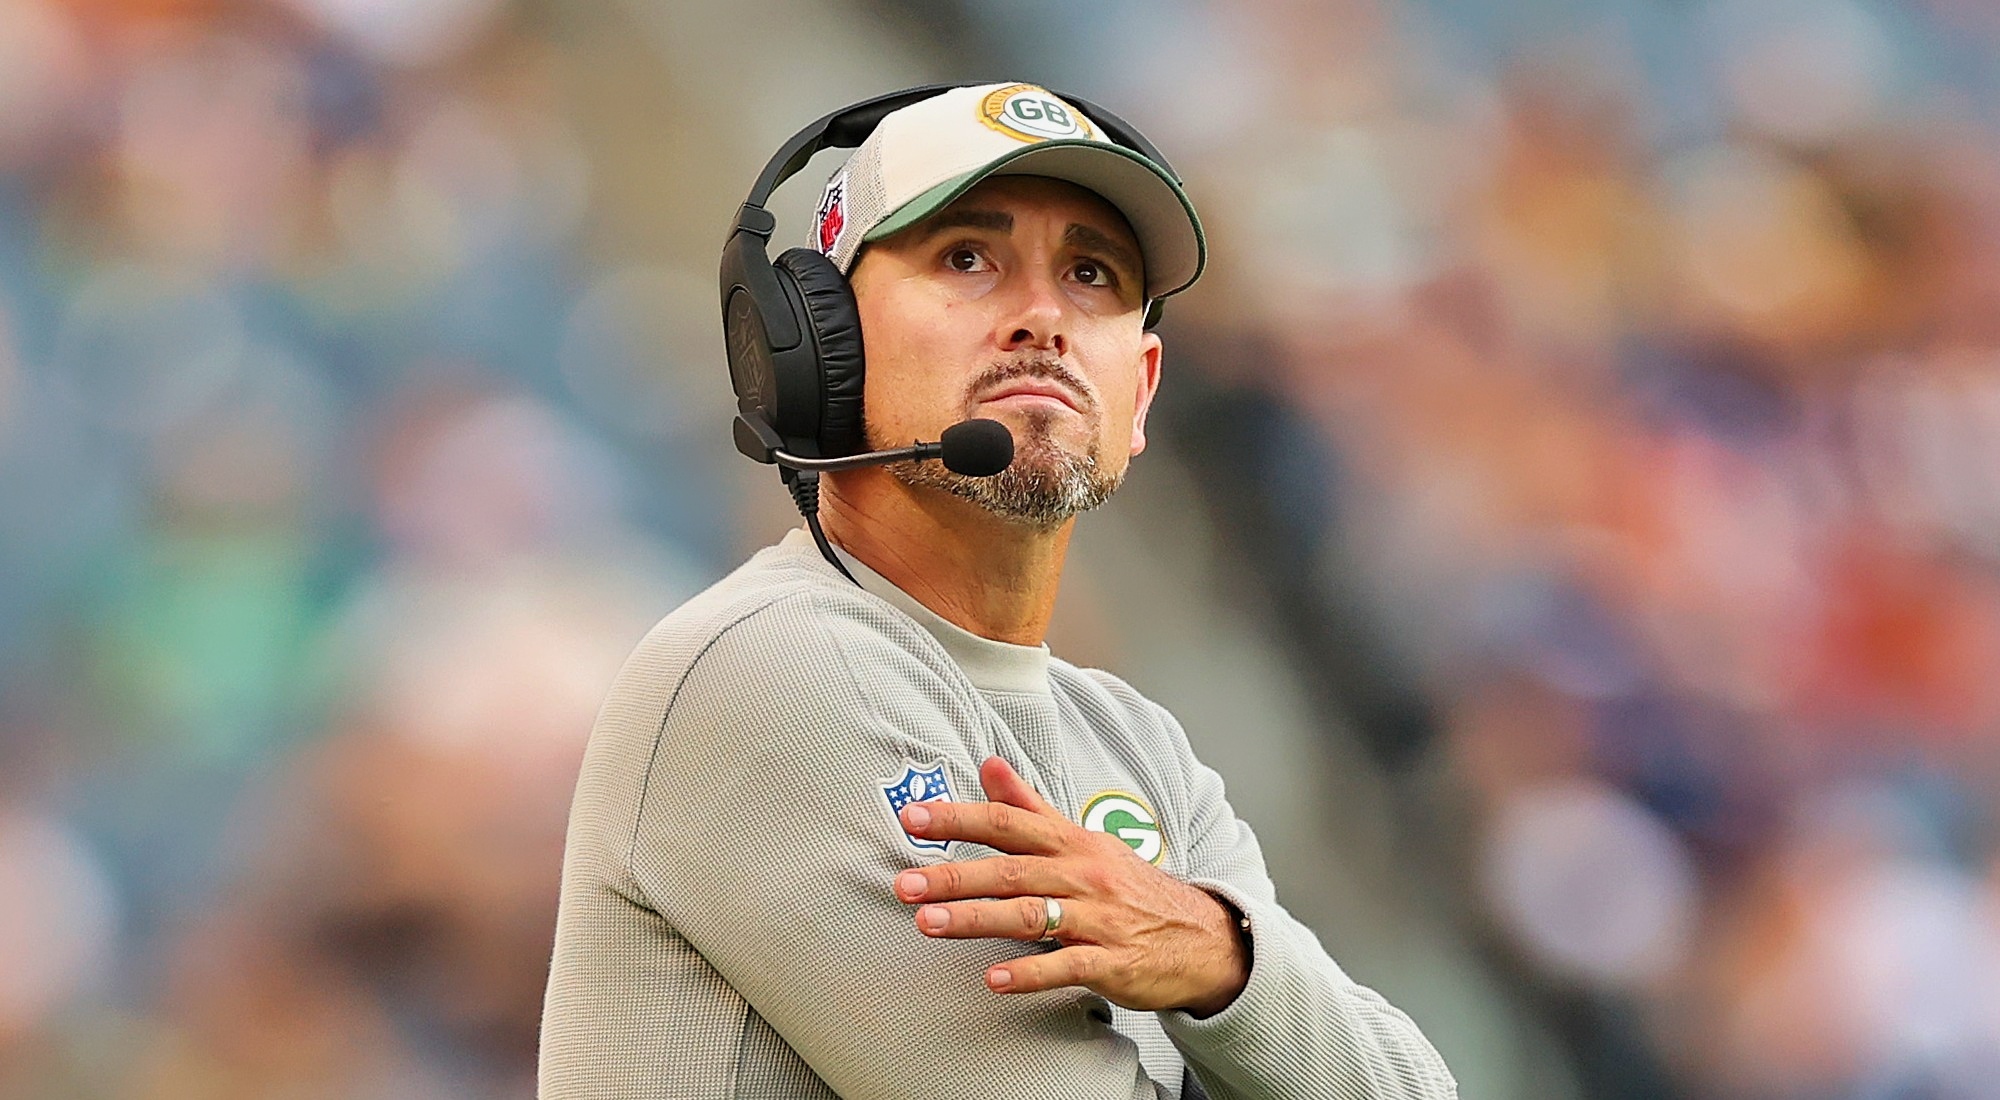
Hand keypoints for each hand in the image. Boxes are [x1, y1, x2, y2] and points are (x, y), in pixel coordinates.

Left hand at [893, 756, 1249, 1016]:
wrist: (1201, 938)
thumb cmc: (1128, 887)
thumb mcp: (1083, 840)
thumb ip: (1030, 806)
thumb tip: (988, 764)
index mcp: (1071, 842)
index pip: (1008, 822)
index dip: (959, 819)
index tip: (912, 818)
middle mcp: (1083, 875)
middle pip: (1011, 871)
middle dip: (953, 875)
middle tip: (903, 883)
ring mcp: (1099, 919)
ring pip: (1031, 915)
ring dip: (976, 920)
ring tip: (927, 924)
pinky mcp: (1111, 962)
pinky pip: (1066, 966)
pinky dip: (1029, 973)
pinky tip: (993, 979)